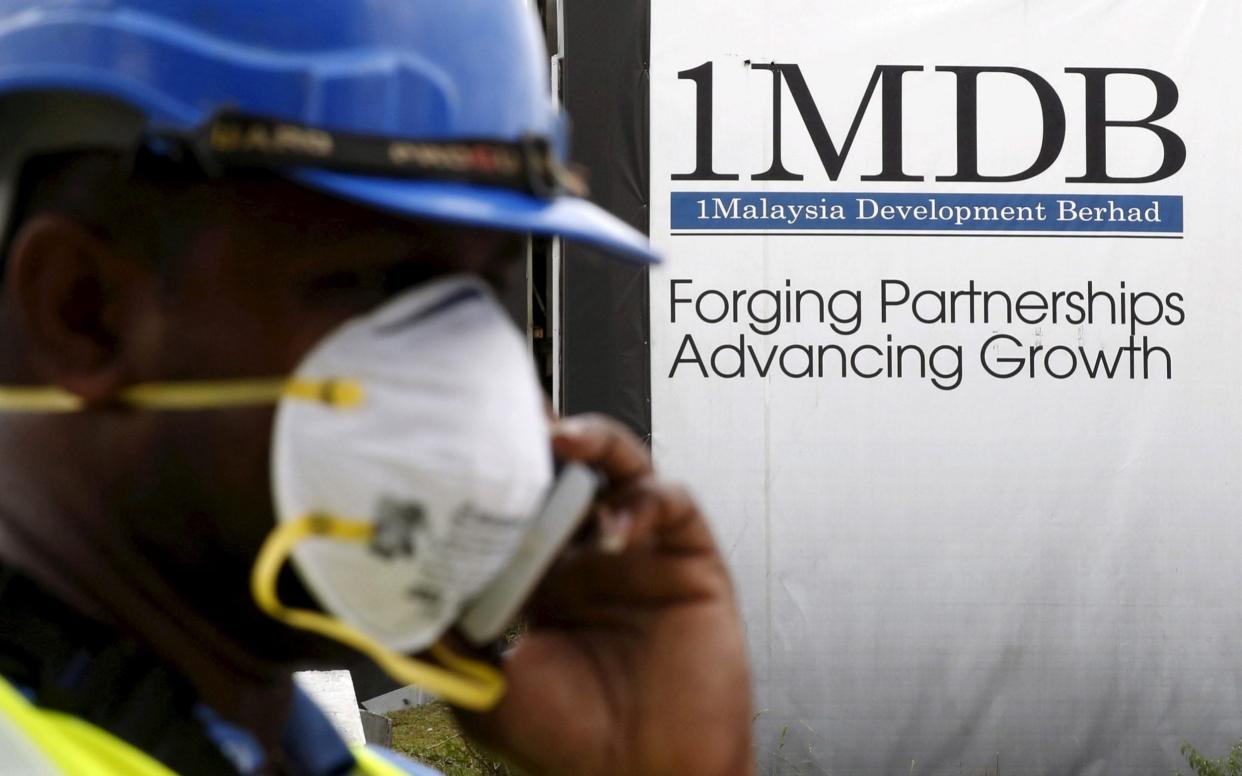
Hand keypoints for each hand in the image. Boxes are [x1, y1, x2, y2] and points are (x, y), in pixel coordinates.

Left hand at [457, 414, 754, 775]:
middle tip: (510, 412)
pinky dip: (643, 503)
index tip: (460, 440)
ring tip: (563, 439)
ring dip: (592, 442)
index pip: (516, 499)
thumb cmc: (568, 743)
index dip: (494, 468)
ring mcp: (639, 550)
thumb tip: (390, 589)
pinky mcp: (688, 557)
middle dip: (538, 436)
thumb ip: (443, 634)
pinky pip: (670, 501)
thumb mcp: (481, 686)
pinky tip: (614, 531)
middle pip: (565, 468)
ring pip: (619, 465)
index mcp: (540, 576)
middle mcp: (588, 553)